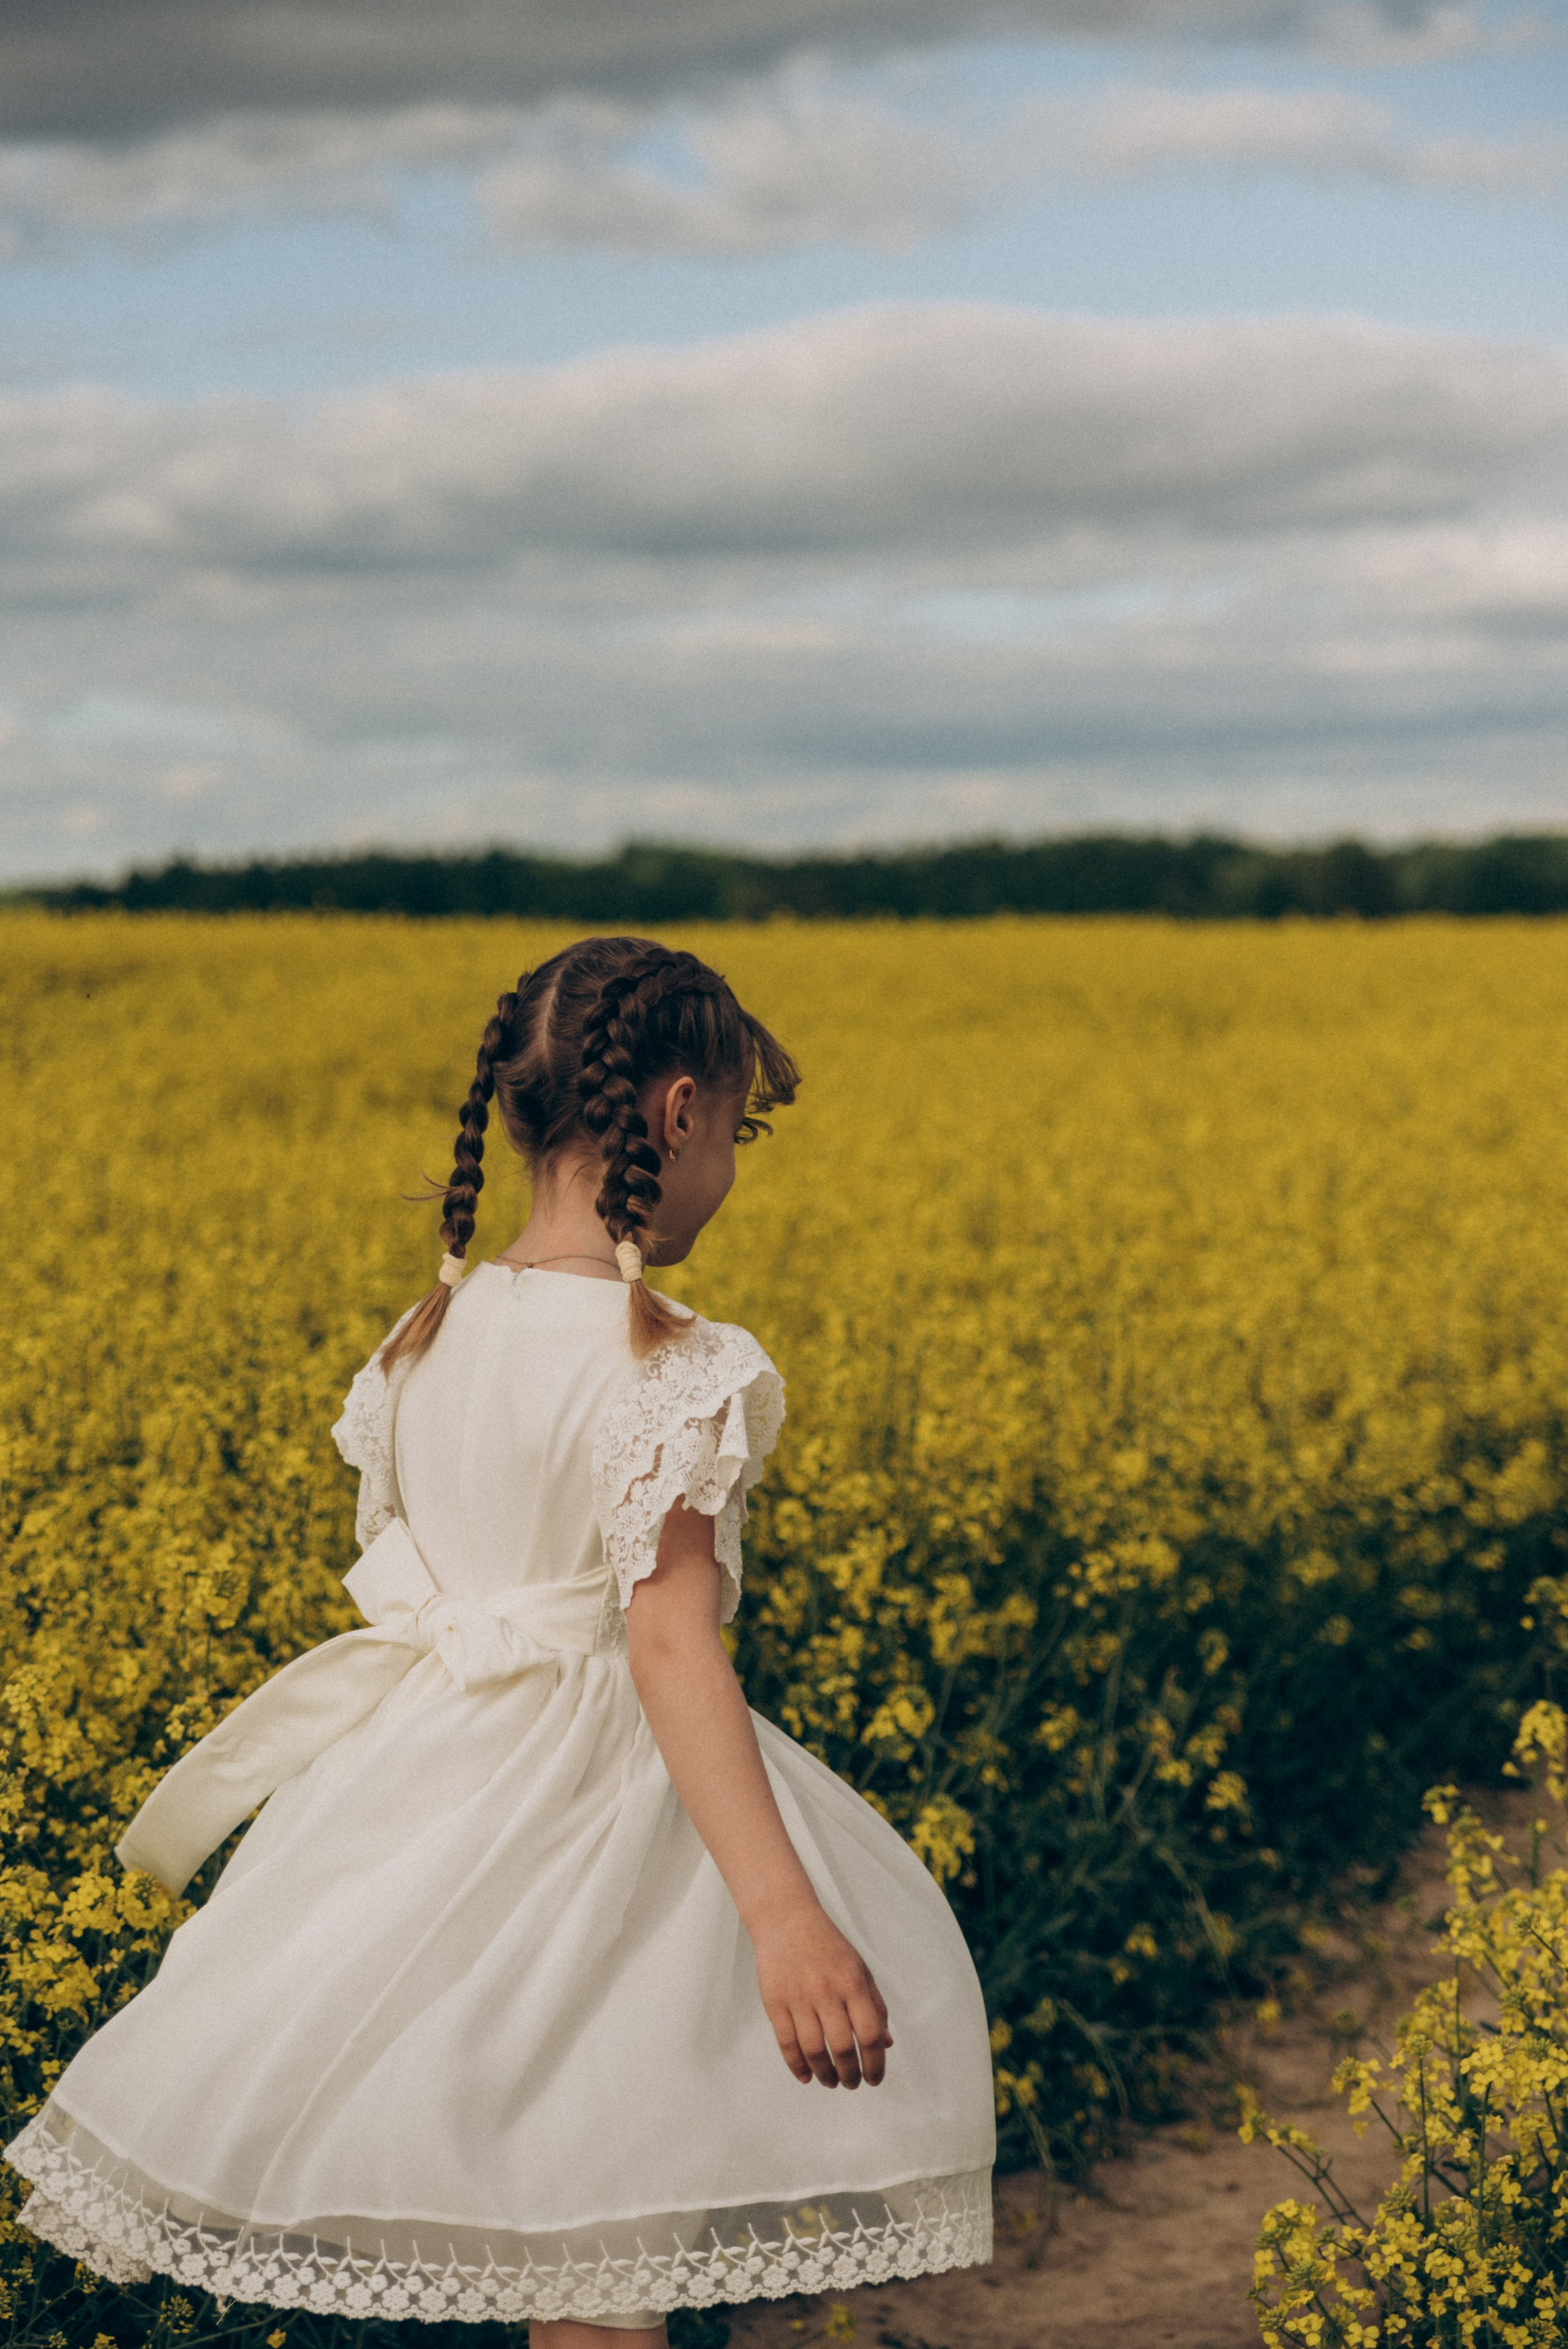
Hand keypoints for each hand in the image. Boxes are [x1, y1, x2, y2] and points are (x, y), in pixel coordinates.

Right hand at [751, 1900, 892, 2088]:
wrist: (787, 1920)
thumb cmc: (829, 1946)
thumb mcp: (860, 1969)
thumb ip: (875, 2006)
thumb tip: (886, 2044)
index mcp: (852, 1983)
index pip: (869, 2033)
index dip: (875, 2063)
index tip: (875, 2079)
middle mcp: (826, 1992)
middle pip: (842, 2047)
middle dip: (850, 2074)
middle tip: (852, 2083)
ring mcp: (798, 1998)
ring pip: (814, 2050)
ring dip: (825, 2074)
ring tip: (831, 2082)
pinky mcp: (775, 2002)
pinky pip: (787, 2042)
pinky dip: (797, 2066)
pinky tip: (806, 2076)